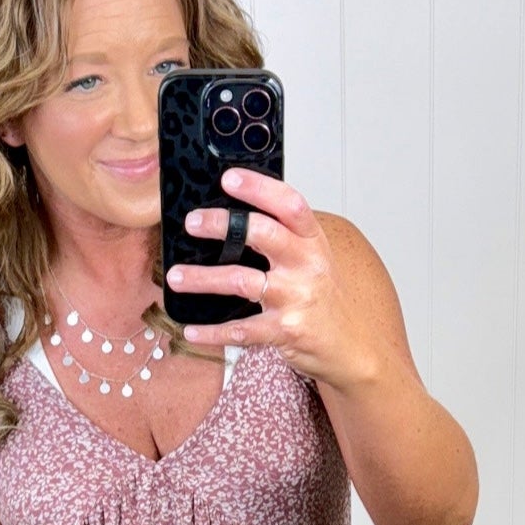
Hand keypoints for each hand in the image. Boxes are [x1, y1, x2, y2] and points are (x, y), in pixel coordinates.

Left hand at [165, 167, 345, 384]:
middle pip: (262, 234)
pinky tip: (190, 330)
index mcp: (313, 241)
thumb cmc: (324, 300)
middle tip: (192, 222)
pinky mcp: (284, 331)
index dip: (259, 188)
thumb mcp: (312, 260)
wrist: (350, 346)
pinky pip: (240, 330)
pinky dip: (211, 332)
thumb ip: (283, 239)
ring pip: (241, 281)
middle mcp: (306, 265)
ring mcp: (295, 299)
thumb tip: (233, 218)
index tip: (229, 178)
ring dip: (202, 278)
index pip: (289, 204)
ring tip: (175, 276)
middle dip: (222, 225)